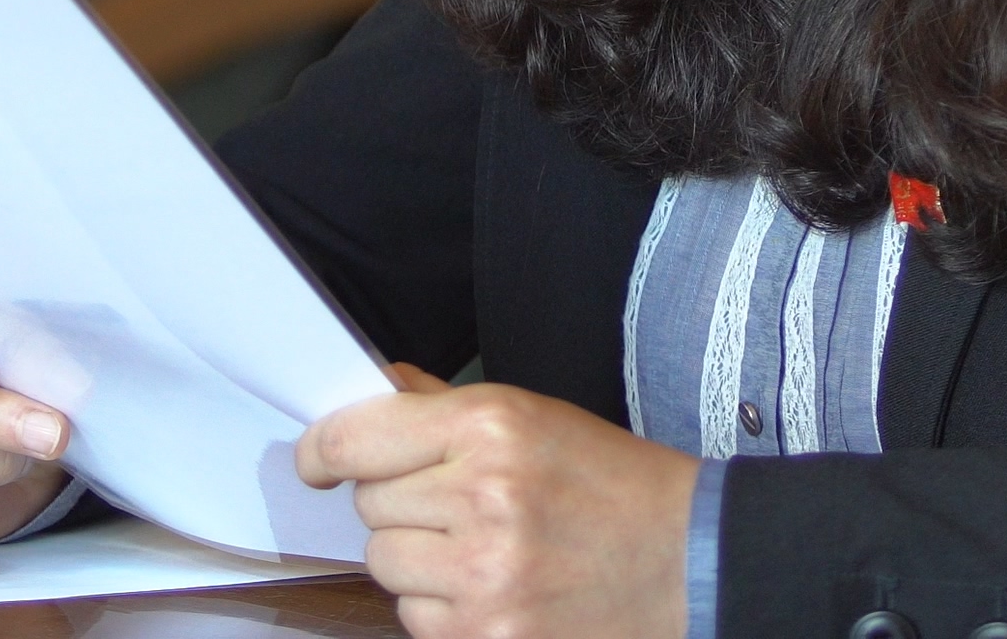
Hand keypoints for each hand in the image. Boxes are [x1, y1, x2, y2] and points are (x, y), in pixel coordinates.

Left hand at [296, 365, 696, 638]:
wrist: (689, 561)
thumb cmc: (613, 485)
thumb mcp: (533, 417)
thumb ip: (443, 408)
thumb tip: (372, 392)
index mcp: (490, 427)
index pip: (355, 438)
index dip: (322, 451)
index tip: (317, 461)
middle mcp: (482, 497)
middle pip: (369, 505)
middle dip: (400, 503)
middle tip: (455, 504)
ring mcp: (484, 575)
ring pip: (385, 564)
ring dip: (416, 559)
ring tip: (478, 548)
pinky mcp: (488, 636)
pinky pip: (414, 617)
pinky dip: (440, 606)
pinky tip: (490, 588)